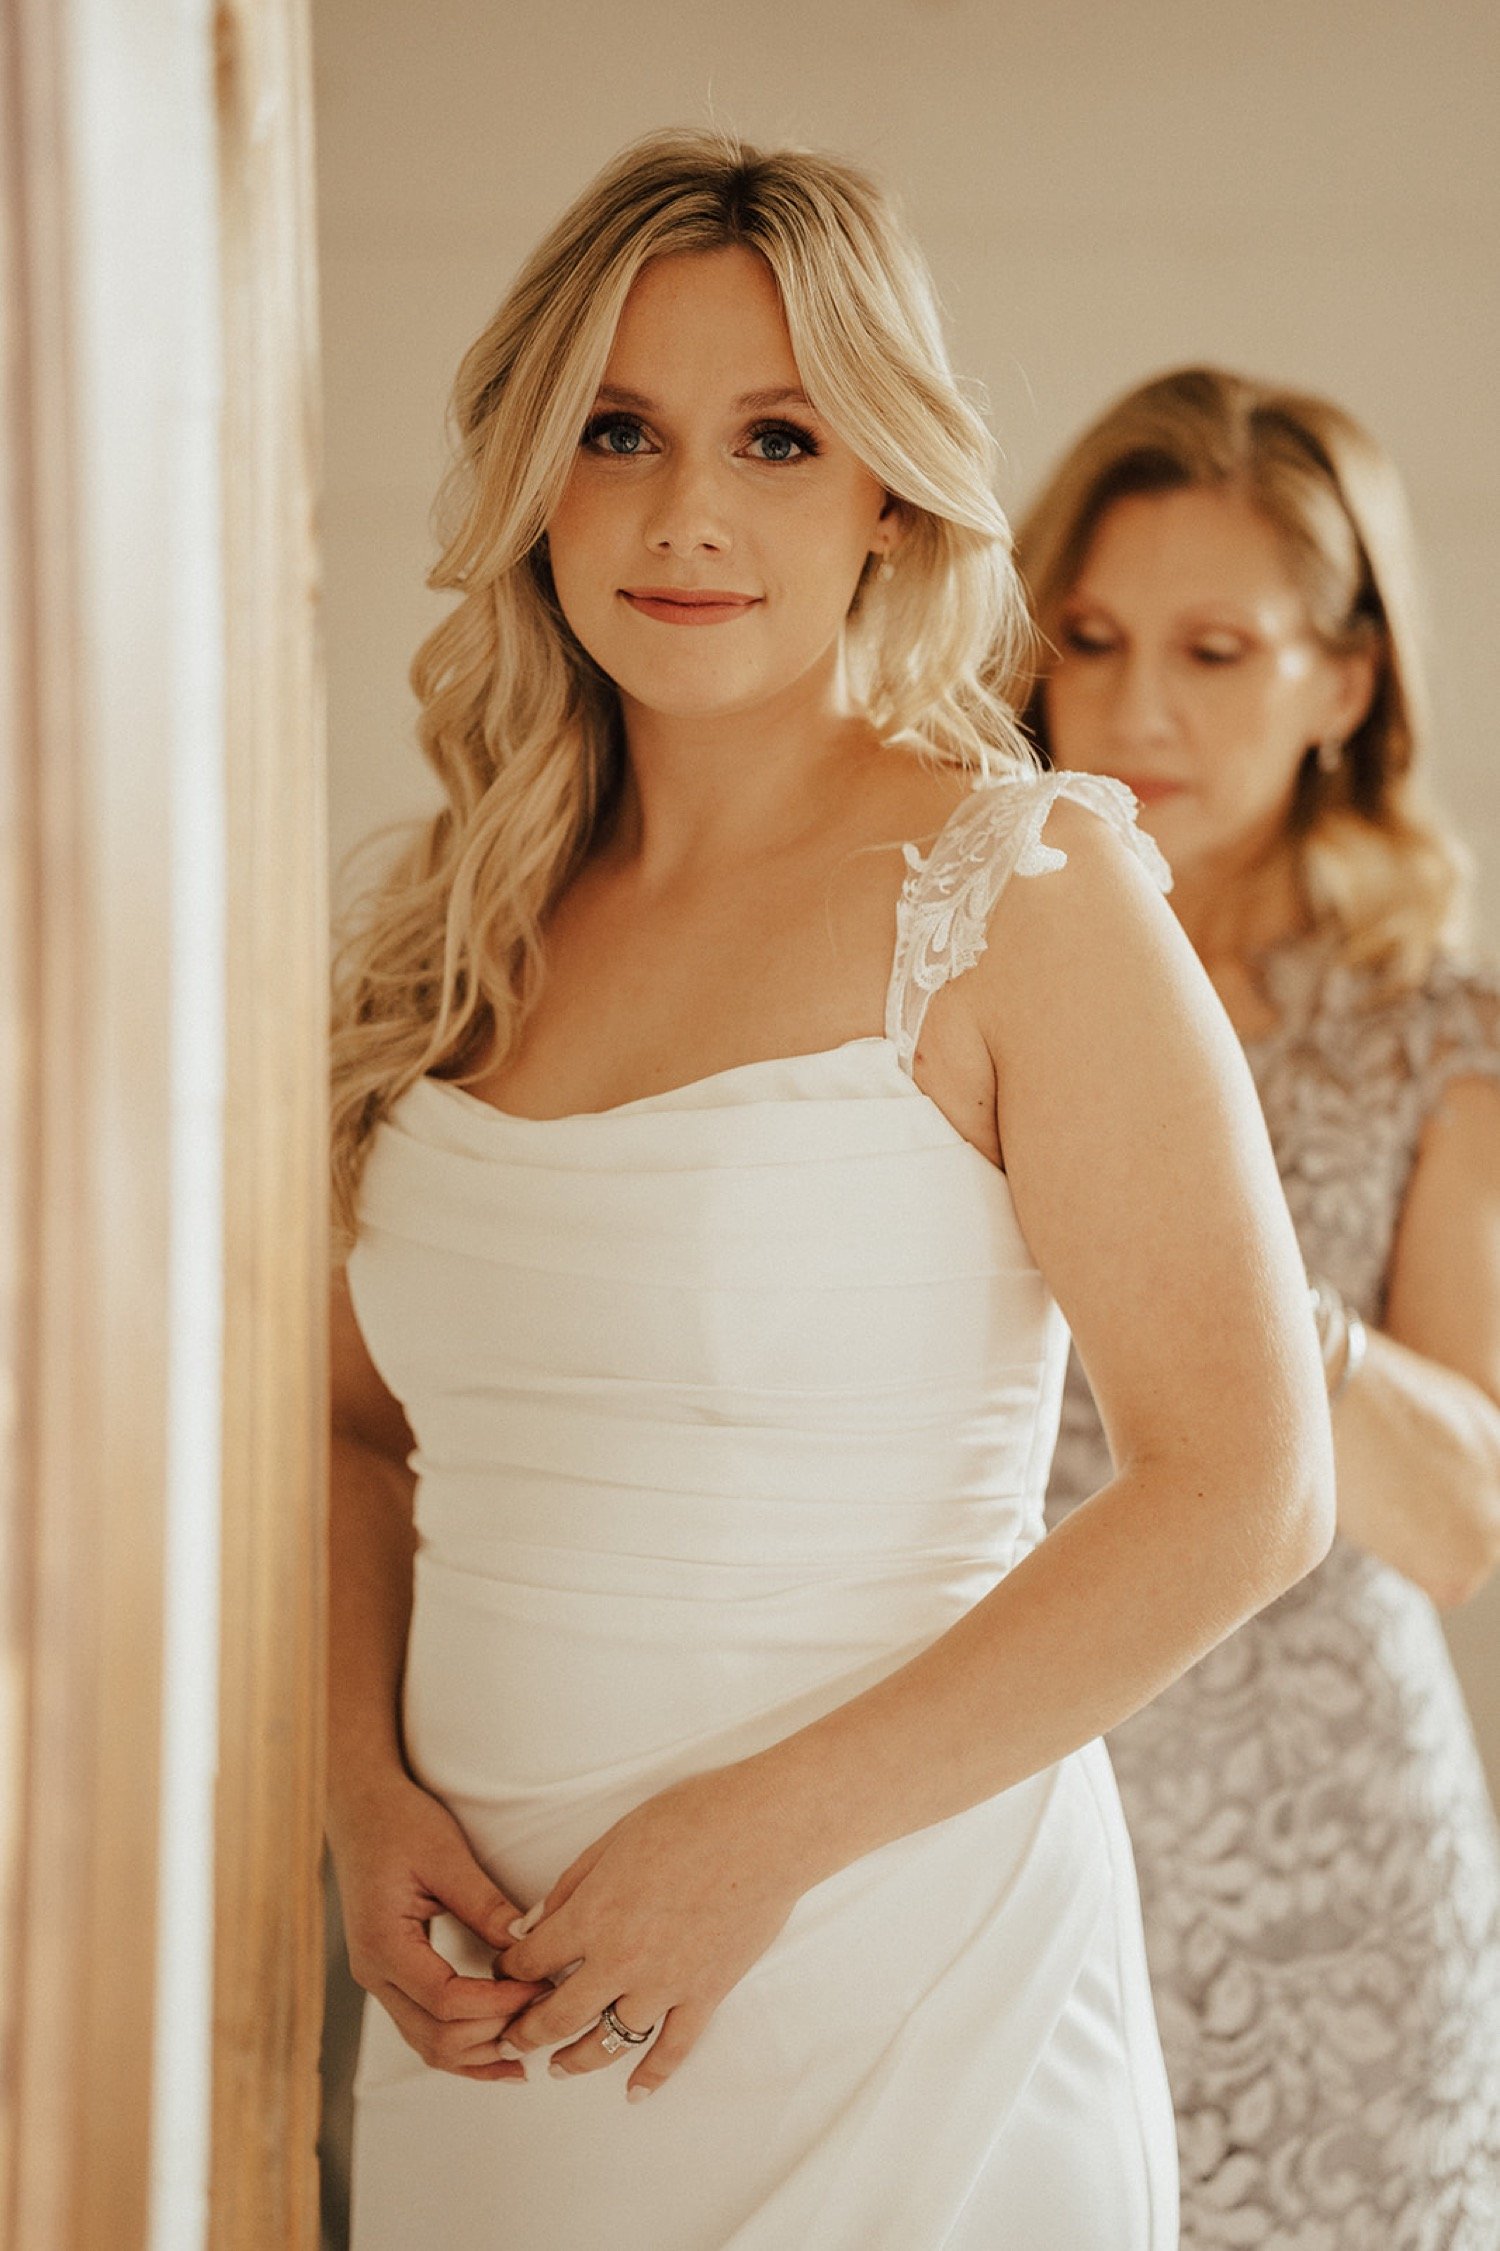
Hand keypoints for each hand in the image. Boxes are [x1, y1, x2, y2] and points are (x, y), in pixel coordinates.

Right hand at [329, 1773, 548, 2080]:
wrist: (359, 1808)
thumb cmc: (399, 1823)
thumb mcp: (447, 1855)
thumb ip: (484, 1904)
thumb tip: (527, 1947)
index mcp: (384, 1944)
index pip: (446, 2002)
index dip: (498, 2004)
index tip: (541, 1987)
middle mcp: (374, 1973)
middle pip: (436, 2037)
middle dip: (493, 2033)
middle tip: (544, 2011)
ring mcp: (379, 1979)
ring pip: (428, 2045)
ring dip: (480, 2052)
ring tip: (530, 2040)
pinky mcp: (391, 1976)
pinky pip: (425, 2028)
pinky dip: (463, 2044)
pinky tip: (500, 2047)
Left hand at [496, 1764, 802, 2099]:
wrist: (763, 1832)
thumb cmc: (689, 1819)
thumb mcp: (614, 1838)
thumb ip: (570, 1885)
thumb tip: (533, 1923)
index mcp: (592, 1916)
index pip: (533, 1960)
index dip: (511, 1969)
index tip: (506, 1973)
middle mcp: (620, 1961)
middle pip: (559, 2014)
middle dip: (527, 2032)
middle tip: (509, 2042)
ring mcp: (665, 1985)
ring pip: (607, 2042)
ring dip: (576, 2060)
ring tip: (559, 2068)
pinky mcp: (705, 1995)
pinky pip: (673, 2048)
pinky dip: (651, 2075)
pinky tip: (634, 2093)